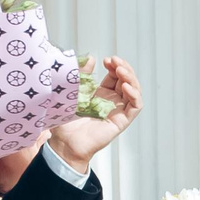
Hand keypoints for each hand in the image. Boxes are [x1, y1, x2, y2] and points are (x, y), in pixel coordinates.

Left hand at [45, 54, 141, 171]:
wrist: (64, 141)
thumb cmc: (65, 119)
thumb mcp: (72, 90)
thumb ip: (82, 75)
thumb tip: (91, 58)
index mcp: (101, 93)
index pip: (115, 75)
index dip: (114, 65)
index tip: (106, 59)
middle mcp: (112, 101)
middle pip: (127, 81)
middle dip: (124, 68)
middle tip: (115, 61)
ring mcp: (118, 110)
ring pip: (134, 91)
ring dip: (131, 78)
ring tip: (121, 70)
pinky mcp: (122, 121)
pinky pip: (135, 107)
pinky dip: (135, 95)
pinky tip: (127, 86)